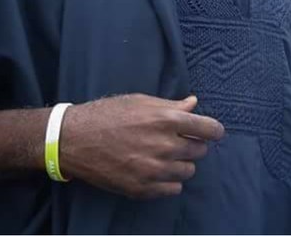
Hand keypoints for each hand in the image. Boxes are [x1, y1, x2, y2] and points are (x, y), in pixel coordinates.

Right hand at [59, 93, 223, 198]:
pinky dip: (170, 181)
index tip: (212, 132)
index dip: (214, 131)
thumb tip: (193, 104)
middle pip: (200, 151)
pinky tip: (158, 170)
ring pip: (188, 171)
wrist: (76, 139)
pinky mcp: (142, 188)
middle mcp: (165, 146)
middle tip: (180, 141)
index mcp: (167, 120)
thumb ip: (172, 106)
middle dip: (194, 145)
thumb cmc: (110, 114)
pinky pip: (173, 189)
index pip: (209, 130)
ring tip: (166, 155)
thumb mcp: (142, 101)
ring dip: (182, 163)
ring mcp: (154, 170)